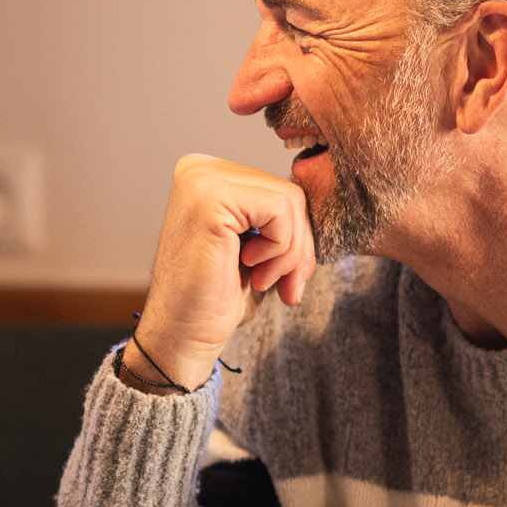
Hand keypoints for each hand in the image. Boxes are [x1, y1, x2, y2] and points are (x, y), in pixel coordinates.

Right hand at [123, 154, 320, 390]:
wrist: (182, 336)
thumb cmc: (215, 300)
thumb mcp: (258, 250)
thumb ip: (280, 222)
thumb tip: (324, 208)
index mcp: (207, 177)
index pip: (279, 190)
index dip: (295, 238)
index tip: (287, 279)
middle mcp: (200, 170)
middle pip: (288, 193)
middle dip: (298, 248)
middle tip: (285, 287)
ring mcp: (202, 180)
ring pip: (290, 201)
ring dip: (290, 253)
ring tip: (263, 280)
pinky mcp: (210, 198)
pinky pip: (280, 210)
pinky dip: (281, 249)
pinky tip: (252, 270)